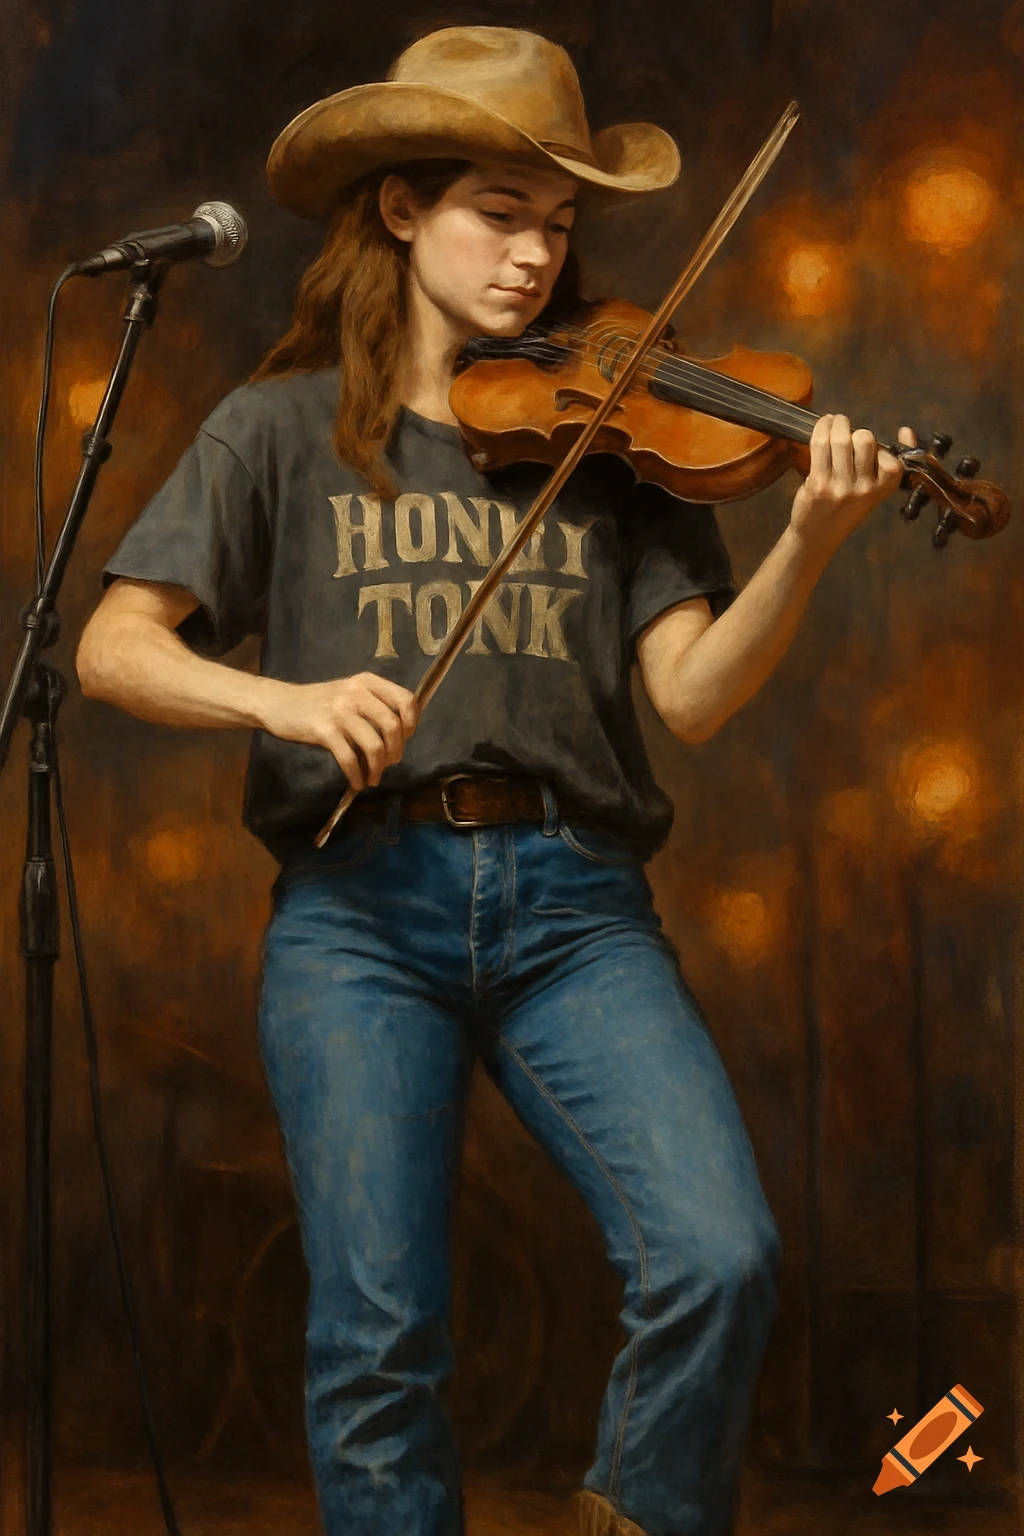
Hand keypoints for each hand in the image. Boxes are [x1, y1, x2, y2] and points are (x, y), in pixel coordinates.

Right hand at [260, 672, 417, 789]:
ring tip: (373, 778)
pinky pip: (350, 759)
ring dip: (378, 768)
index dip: (411, 722)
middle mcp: (356, 693)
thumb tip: (400, 734)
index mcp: (367, 682)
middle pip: (393, 727)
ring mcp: (340, 711)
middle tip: (388, 763)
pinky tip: (357, 782)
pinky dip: (357, 775)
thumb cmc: (318, 703)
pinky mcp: (324, 730)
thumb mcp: (349, 693)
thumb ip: (374, 705)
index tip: (405, 738)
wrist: (279, 703)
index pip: (406, 700)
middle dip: (396, 751)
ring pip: (375, 746)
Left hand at [789, 415, 916, 557]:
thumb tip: (907, 432)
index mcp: (883, 490)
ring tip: (833, 422)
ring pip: (841, 439)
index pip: (893, 462)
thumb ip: (890, 464)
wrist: (817, 535)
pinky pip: (820, 445)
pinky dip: (821, 428)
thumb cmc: (846, 509)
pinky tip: (823, 425)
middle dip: (855, 431)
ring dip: (836, 423)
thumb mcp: (873, 491)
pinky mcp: (818, 483)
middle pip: (865, 440)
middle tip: (846, 431)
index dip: (882, 449)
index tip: (874, 448)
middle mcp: (864, 489)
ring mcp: (840, 487)